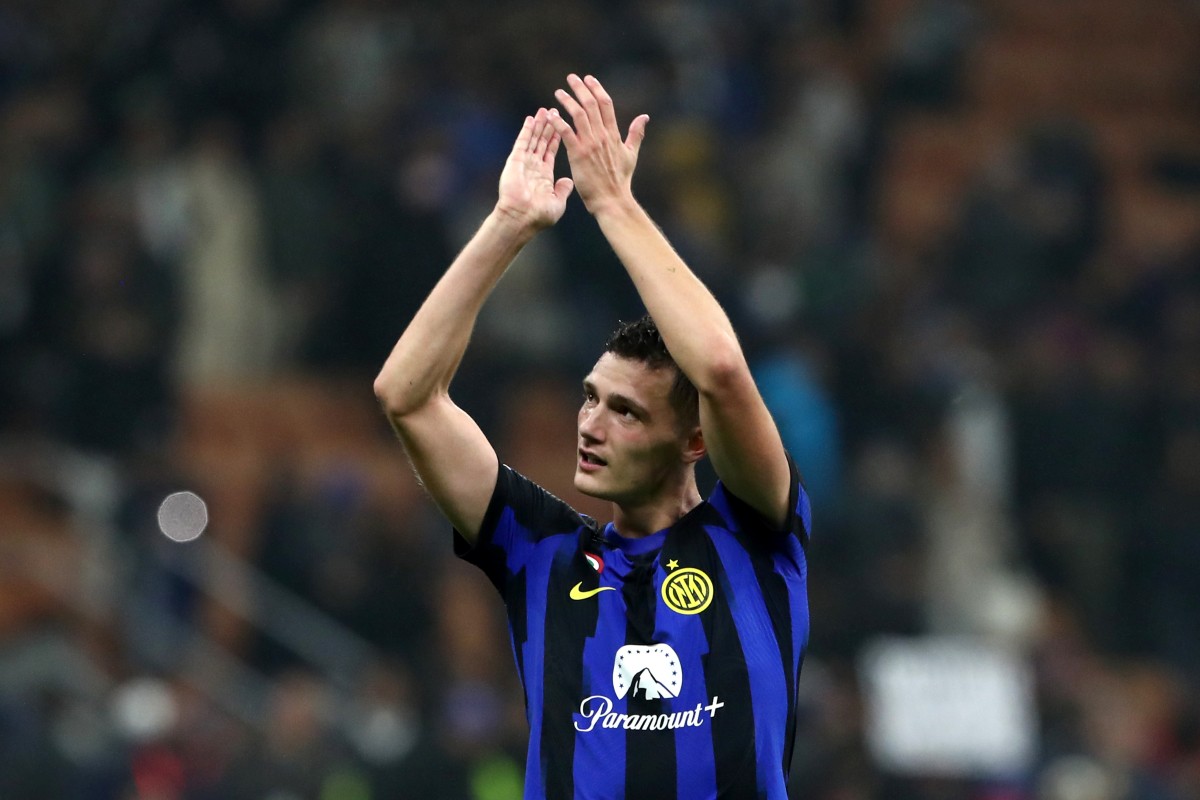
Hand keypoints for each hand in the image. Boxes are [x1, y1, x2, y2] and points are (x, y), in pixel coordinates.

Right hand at [495, 108, 574, 230]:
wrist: (522, 219)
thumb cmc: (538, 216)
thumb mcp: (557, 203)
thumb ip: (562, 190)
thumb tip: (569, 181)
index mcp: (544, 176)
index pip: (552, 152)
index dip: (557, 138)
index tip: (562, 125)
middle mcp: (533, 167)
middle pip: (543, 142)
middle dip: (549, 126)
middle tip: (554, 110)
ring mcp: (524, 163)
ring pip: (534, 139)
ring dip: (540, 125)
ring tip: (545, 110)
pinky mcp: (516, 161)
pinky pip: (523, 142)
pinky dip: (527, 130)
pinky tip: (532, 118)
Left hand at [548, 74, 648, 214]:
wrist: (612, 200)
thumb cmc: (620, 180)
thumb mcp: (631, 154)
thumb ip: (636, 134)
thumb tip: (645, 117)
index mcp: (613, 134)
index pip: (605, 104)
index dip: (597, 89)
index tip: (588, 79)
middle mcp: (602, 136)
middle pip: (591, 104)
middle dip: (581, 88)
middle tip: (571, 78)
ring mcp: (590, 144)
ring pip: (578, 115)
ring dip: (568, 101)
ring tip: (559, 93)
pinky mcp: (578, 154)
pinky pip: (567, 133)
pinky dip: (558, 122)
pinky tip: (551, 114)